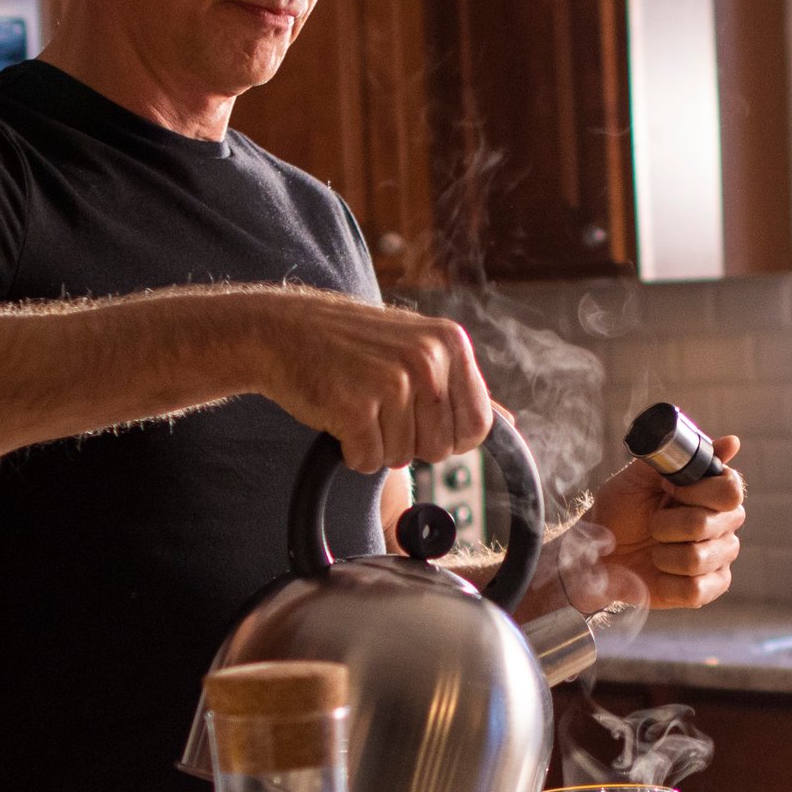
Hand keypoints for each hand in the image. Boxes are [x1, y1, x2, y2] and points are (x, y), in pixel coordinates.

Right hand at [246, 290, 493, 472]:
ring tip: (357, 403)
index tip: (417, 417)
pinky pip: (367, 461)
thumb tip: (508, 423)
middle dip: (407, 441)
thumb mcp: (416, 350)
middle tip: (378, 405)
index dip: (447, 436)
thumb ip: (461, 389)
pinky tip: (338, 414)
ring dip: (375, 444)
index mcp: (450, 343)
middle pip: (439, 450)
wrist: (283, 330)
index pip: (477, 427)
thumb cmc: (350, 345)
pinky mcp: (355, 405)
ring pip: (401, 458)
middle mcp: (427, 359)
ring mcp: (392, 381)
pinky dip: (350, 450)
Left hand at [558, 435, 744, 614]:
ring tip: (654, 550)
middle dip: (668, 524)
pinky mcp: (709, 588)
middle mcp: (725, 523)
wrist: (598, 552)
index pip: (731, 490)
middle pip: (712, 523)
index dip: (696, 492)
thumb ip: (679, 456)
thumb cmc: (621, 510)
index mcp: (714, 492)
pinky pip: (695, 589)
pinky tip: (660, 574)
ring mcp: (720, 558)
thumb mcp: (640, 476)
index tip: (668, 490)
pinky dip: (667, 581)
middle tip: (652, 524)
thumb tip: (732, 443)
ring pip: (698, 557)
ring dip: (663, 554)